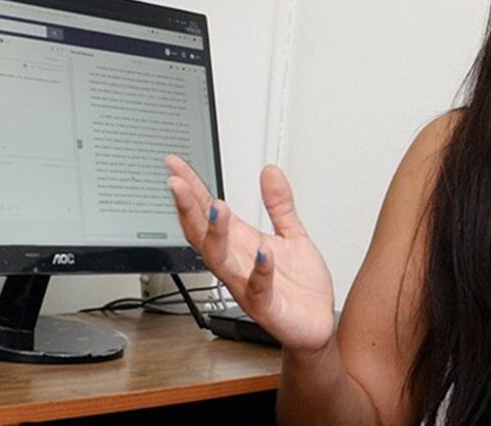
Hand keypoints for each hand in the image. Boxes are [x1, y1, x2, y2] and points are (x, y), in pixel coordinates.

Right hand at [165, 155, 334, 352]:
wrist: (315, 326)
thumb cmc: (300, 287)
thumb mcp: (292, 235)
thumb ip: (279, 204)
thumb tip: (270, 171)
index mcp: (241, 244)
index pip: (207, 212)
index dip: (192, 188)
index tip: (175, 164)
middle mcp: (238, 263)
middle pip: (202, 234)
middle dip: (189, 208)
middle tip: (177, 183)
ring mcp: (247, 285)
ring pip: (221, 261)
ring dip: (216, 235)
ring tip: (217, 208)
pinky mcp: (267, 306)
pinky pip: (258, 288)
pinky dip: (259, 271)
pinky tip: (263, 253)